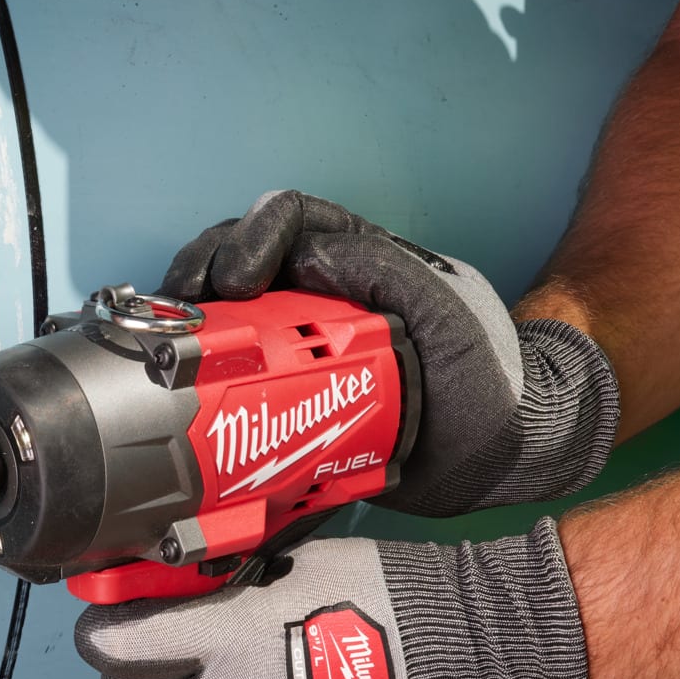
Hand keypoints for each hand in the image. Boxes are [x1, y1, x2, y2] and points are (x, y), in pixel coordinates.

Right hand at [161, 190, 617, 516]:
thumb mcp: (448, 314)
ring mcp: (307, 346)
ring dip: (196, 324)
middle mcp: (327, 295)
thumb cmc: (491, 378)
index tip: (237, 283)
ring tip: (172, 351)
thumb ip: (386, 273)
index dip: (251, 239)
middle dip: (204, 275)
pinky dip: (210, 382)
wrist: (507, 456)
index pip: (291, 222)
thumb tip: (306, 257)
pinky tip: (192, 398)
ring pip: (235, 317)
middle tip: (186, 313)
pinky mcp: (297, 396)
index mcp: (362, 260)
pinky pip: (242, 380)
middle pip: (246, 262)